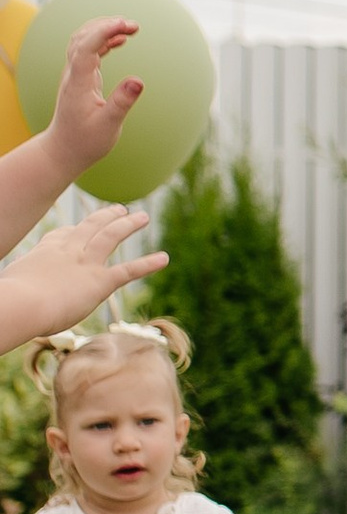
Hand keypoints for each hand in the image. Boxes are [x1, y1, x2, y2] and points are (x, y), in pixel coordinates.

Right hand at [0, 206, 168, 343]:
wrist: (22, 304)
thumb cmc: (10, 302)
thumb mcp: (10, 289)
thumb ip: (17, 291)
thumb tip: (10, 304)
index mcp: (44, 251)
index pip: (62, 235)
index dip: (73, 231)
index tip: (77, 229)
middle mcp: (67, 251)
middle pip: (89, 227)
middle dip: (106, 217)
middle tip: (120, 209)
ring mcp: (84, 263)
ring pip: (110, 236)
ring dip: (128, 225)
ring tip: (143, 217)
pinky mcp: (99, 281)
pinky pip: (128, 270)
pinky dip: (148, 264)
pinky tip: (164, 259)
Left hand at [39, 18, 143, 177]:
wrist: (64, 150)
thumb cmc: (86, 142)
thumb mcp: (108, 126)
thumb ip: (121, 102)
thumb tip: (138, 81)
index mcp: (78, 84)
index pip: (85, 48)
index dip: (103, 32)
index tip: (125, 25)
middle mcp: (73, 75)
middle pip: (82, 37)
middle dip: (106, 25)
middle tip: (134, 25)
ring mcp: (74, 75)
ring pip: (83, 40)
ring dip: (104, 29)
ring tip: (130, 28)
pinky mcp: (80, 78)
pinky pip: (88, 50)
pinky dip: (103, 40)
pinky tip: (120, 40)